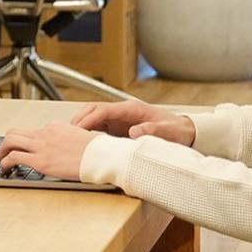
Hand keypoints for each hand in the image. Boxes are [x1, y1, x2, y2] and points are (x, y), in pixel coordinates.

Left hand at [0, 123, 95, 181]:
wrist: (101, 156)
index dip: (25, 141)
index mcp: (55, 127)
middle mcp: (45, 133)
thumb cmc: (96, 150)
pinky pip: (14, 157)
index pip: (33, 131)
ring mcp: (41, 146)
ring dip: (2, 151)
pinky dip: (5, 162)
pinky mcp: (40, 161)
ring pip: (10, 141)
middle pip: (15, 132)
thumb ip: (69, 140)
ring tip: (1, 161)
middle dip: (6, 143)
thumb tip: (67, 148)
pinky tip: (6, 168)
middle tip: (4, 152)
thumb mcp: (80, 138)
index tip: (23, 148)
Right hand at [71, 99, 194, 145]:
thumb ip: (152, 131)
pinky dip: (88, 131)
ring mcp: (119, 118)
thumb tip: (134, 132)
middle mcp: (122, 111)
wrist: (184, 132)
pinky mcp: (118, 127)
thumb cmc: (176, 130)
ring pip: (93, 117)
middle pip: (93, 109)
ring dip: (81, 125)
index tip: (77, 129)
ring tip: (70, 138)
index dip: (88, 119)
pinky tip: (82, 142)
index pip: (103, 110)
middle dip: (79, 119)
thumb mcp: (167, 131)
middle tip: (67, 134)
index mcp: (131, 109)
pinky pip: (98, 126)